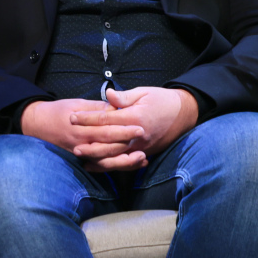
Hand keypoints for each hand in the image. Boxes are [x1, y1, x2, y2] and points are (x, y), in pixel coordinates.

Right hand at [20, 97, 145, 170]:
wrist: (37, 125)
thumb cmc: (58, 111)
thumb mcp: (76, 104)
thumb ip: (97, 107)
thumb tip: (116, 107)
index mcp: (80, 126)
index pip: (105, 128)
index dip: (123, 128)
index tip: (139, 126)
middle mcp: (81, 142)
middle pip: (107, 144)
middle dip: (127, 142)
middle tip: (144, 139)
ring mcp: (80, 153)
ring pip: (105, 160)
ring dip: (124, 160)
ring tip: (141, 157)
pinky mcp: (81, 160)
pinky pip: (101, 166)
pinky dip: (116, 166)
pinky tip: (131, 164)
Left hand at [66, 87, 199, 171]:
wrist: (185, 113)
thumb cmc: (162, 100)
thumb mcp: (143, 92)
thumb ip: (124, 96)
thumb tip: (107, 94)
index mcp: (135, 117)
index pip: (106, 119)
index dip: (87, 118)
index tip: (72, 117)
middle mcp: (138, 135)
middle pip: (109, 141)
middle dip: (89, 142)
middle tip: (72, 142)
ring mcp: (142, 146)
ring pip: (116, 155)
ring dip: (97, 156)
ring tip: (80, 155)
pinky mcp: (145, 153)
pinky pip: (124, 161)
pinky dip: (109, 164)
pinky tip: (96, 165)